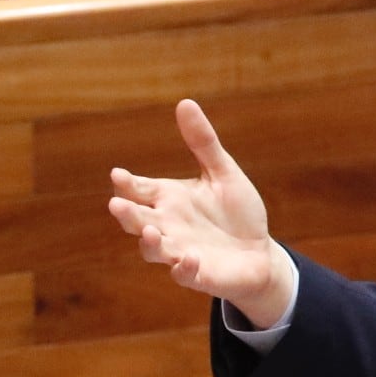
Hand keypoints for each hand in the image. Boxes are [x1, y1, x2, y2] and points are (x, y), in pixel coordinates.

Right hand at [107, 99, 293, 328]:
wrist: (259, 253)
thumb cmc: (237, 213)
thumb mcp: (223, 173)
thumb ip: (203, 143)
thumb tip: (184, 102)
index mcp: (169, 198)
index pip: (140, 189)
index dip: (128, 183)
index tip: (118, 175)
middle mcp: (167, 225)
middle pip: (137, 220)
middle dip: (126, 213)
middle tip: (116, 204)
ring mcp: (178, 251)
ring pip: (152, 250)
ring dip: (148, 242)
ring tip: (149, 231)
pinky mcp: (197, 274)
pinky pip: (184, 274)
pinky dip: (183, 268)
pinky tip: (189, 258)